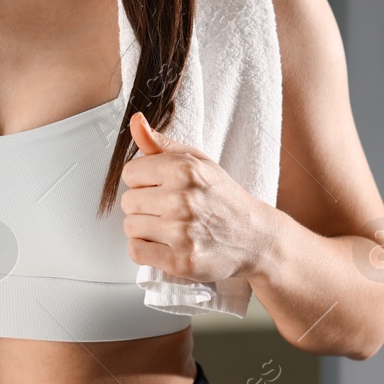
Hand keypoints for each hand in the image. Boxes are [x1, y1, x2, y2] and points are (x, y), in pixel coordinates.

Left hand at [120, 111, 275, 281]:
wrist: (256, 239)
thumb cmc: (224, 199)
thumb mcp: (199, 162)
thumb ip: (162, 144)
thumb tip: (135, 122)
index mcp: (184, 169)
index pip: (130, 172)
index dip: (143, 181)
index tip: (161, 188)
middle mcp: (182, 199)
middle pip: (128, 201)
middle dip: (143, 206)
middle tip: (168, 210)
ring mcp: (181, 232)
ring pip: (130, 227)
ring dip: (144, 229)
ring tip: (168, 227)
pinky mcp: (181, 261)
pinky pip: (137, 252)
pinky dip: (145, 250)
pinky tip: (165, 244)